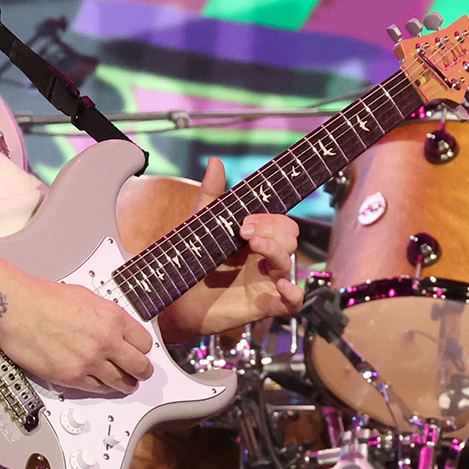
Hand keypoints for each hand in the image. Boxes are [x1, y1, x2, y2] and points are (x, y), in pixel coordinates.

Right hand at [0, 274, 153, 395]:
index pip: (145, 343)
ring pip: (121, 382)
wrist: (16, 308)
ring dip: (126, 384)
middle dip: (142, 371)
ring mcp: (89, 361)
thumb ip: (107, 316)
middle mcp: (106, 341)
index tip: (142, 352)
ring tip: (126, 384)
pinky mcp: (71, 376)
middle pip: (140, 366)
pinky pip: (97, 389)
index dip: (144, 350)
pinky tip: (104, 386)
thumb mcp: (88, 298)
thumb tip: (118, 328)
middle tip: (142, 373)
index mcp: (113, 318)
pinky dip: (103, 388)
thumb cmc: (44, 299)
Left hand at [156, 160, 305, 340]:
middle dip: (273, 230)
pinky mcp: (263, 306)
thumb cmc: (191, 265)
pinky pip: (292, 303)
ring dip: (276, 250)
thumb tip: (215, 161)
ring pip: (289, 262)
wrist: (174, 301)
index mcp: (255, 239)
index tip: (244, 222)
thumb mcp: (201, 227)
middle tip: (244, 233)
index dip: (269, 219)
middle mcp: (264, 259)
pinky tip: (283, 287)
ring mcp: (265, 282)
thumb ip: (211, 196)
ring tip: (255, 246)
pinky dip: (294, 294)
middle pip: (290, 238)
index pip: (280, 223)